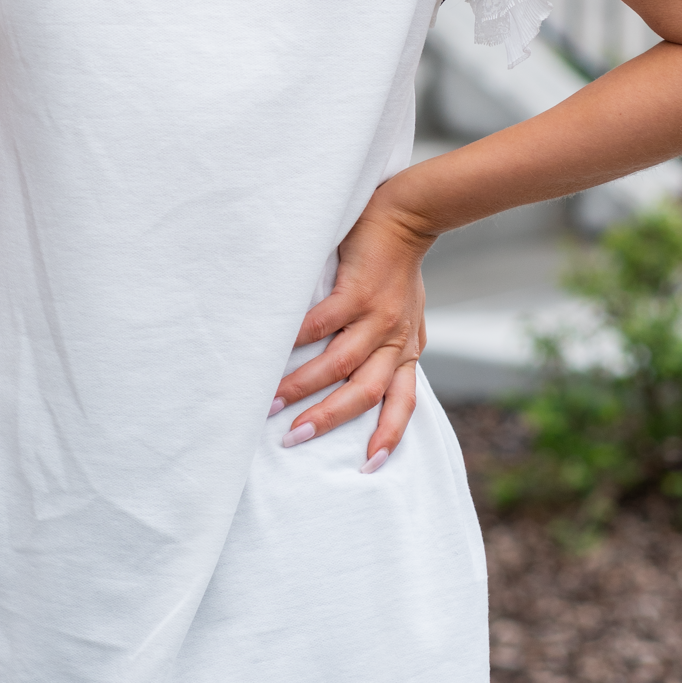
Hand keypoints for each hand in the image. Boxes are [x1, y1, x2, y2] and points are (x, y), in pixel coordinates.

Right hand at [270, 187, 428, 472]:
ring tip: (272, 401)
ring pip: (341, 363)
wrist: (410, 214)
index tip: (369, 468)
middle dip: (328, 419)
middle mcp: (395, 339)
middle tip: (293, 438)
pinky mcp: (358, 291)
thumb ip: (392, 343)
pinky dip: (298, 337)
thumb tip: (369, 373)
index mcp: (407, 349)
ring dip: (305, 385)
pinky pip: (324, 322)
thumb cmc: (399, 266)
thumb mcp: (407, 313)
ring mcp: (377, 316)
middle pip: (365, 393)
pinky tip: (274, 347)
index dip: (388, 436)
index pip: (403, 403)